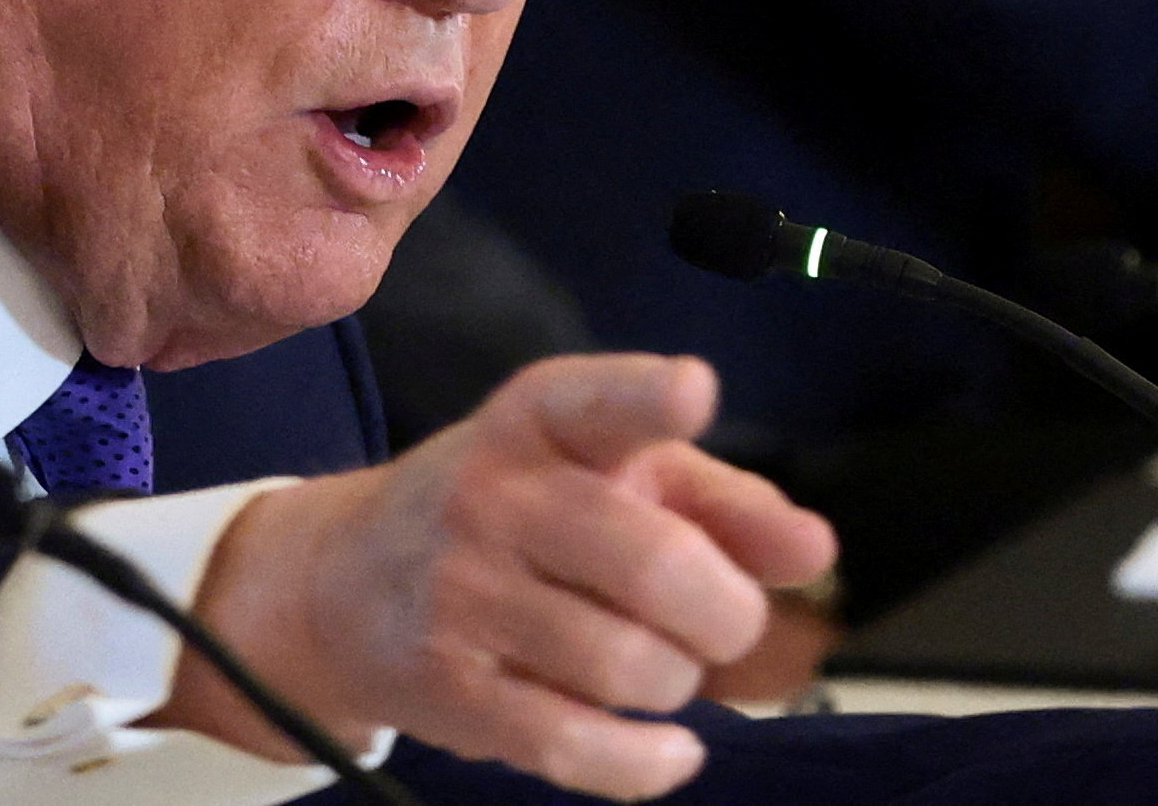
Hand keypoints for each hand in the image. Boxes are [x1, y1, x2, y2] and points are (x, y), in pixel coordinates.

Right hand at [156, 354, 835, 799]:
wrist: (342, 580)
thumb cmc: (511, 515)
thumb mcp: (604, 473)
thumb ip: (721, 500)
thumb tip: (815, 550)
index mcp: (536, 421)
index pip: (593, 399)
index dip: (648, 398)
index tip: (691, 393)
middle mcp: (492, 495)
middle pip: (656, 564)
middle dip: (725, 614)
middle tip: (718, 623)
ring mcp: (463, 594)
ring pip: (633, 666)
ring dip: (678, 683)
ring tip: (655, 665)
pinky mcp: (452, 688)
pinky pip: (578, 747)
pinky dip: (647, 763)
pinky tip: (666, 749)